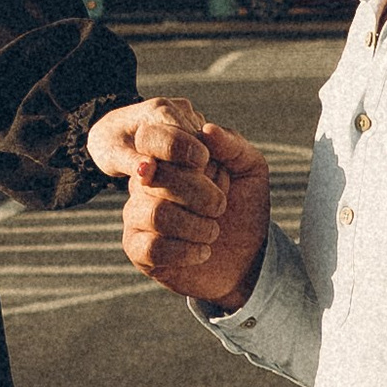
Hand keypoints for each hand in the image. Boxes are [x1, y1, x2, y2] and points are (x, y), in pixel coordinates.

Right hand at [96, 97, 271, 311]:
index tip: (208, 162)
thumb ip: (232, 144)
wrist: (246, 256)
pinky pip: (152, 247)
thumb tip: (206, 129)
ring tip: (213, 231)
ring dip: (197, 225)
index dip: (180, 147)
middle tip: (220, 205)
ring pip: (157, 213)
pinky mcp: (136, 248)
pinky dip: (186, 251)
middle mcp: (145, 181)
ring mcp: (136, 214)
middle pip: (158, 175)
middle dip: (203, 193)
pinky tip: (202, 251)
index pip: (151, 136)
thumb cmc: (243, 206)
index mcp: (167, 154)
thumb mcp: (250, 169)